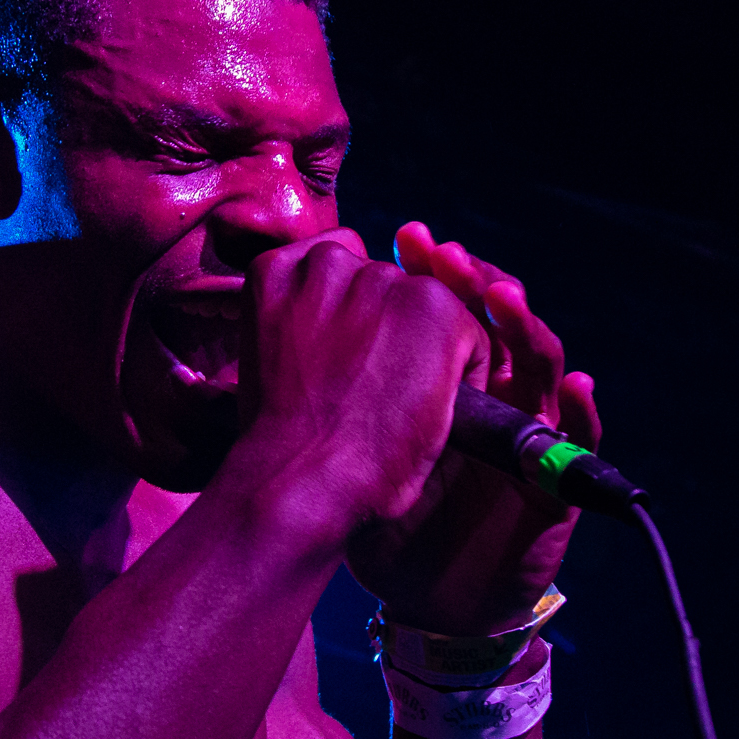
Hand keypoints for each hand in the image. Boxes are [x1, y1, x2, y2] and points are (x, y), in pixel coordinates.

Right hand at [229, 229, 493, 546]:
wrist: (300, 476)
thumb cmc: (279, 441)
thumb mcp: (267, 356)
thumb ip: (298, 320)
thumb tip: (334, 322)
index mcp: (278, 267)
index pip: (339, 267)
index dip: (352, 317)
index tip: (343, 363)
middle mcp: (329, 261)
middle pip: (386, 285)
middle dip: (390, 330)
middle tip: (371, 391)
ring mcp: (385, 282)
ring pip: (430, 308)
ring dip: (427, 350)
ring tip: (399, 405)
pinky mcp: (434, 308)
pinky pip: (471, 333)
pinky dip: (464, 372)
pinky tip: (433, 410)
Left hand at [344, 222, 601, 636]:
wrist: (429, 593)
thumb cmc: (391, 514)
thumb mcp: (353, 443)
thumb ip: (337, 388)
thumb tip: (289, 317)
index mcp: (446, 378)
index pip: (449, 307)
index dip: (433, 271)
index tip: (407, 238)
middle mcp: (494, 394)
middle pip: (496, 322)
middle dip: (475, 283)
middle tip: (448, 257)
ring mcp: (530, 434)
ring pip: (541, 366)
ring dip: (525, 329)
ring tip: (503, 300)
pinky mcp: (555, 486)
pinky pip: (580, 444)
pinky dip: (585, 413)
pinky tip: (580, 385)